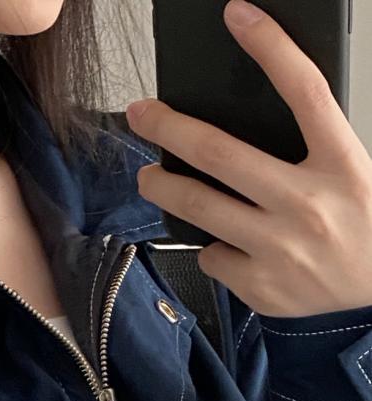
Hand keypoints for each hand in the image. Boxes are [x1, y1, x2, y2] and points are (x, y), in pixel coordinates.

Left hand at [125, 0, 371, 318]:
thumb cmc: (360, 229)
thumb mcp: (350, 176)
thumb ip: (305, 153)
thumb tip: (235, 132)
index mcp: (341, 165)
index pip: (305, 91)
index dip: (270, 47)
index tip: (238, 16)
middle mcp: (308, 203)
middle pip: (221, 154)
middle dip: (169, 129)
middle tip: (140, 115)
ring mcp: (279, 247)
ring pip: (199, 207)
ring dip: (162, 187)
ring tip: (148, 177)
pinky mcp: (259, 284)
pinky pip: (212, 256)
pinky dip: (212, 247)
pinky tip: (227, 247)